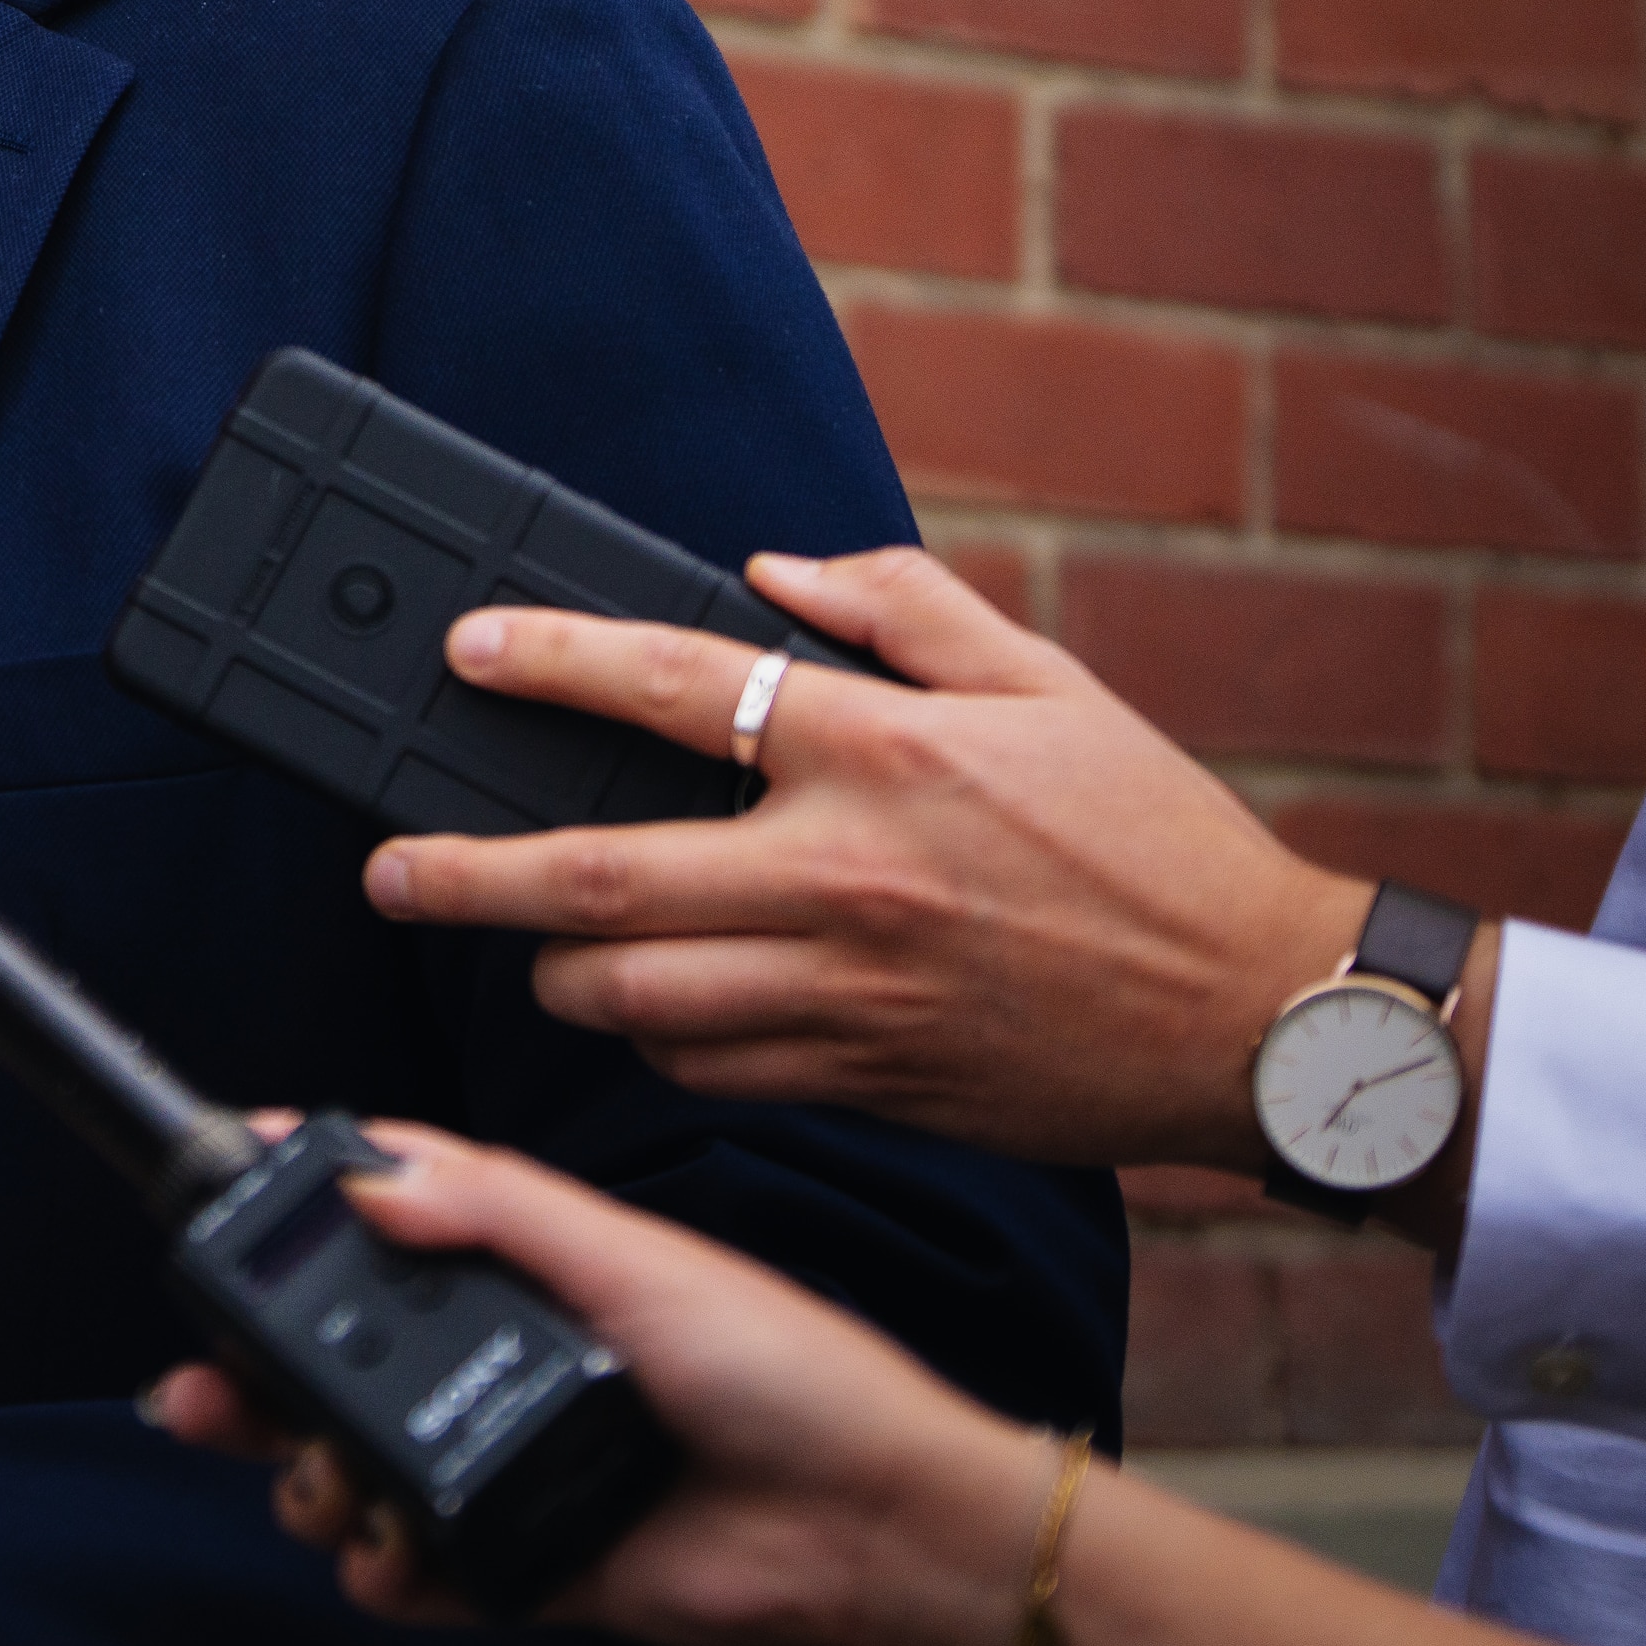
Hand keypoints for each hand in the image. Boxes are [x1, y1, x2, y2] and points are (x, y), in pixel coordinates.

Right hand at [148, 1123, 1044, 1645]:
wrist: (863, 1525)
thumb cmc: (785, 1371)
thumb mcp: (636, 1257)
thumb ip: (499, 1207)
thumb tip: (370, 1175)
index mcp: (522, 1273)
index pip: (379, 1226)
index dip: (294, 1213)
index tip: (215, 1197)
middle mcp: (494, 1362)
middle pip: (328, 1360)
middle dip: (248, 1377)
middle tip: (202, 1392)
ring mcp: (498, 1460)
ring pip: (348, 1466)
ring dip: (311, 1479)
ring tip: (333, 1482)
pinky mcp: (518, 1561)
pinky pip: (411, 1569)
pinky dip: (382, 1568)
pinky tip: (392, 1551)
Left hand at [372, 548, 1369, 1173]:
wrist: (1256, 1014)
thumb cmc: (1152, 842)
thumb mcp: (1046, 685)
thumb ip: (901, 609)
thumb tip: (768, 567)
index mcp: (886, 754)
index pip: (677, 687)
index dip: (554, 661)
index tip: (472, 651)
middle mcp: (846, 874)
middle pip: (601, 878)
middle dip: (468, 875)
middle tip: (389, 871)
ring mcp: (848, 990)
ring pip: (634, 997)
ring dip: (555, 971)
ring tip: (522, 943)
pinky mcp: (865, 1078)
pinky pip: (710, 1069)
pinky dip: (656, 1043)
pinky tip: (646, 1012)